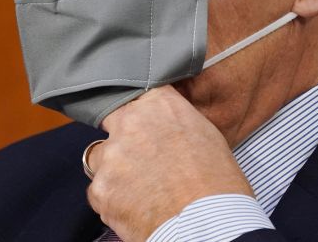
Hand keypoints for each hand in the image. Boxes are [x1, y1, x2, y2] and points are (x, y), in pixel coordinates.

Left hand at [86, 85, 253, 241]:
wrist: (208, 223)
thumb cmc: (218, 182)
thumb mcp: (205, 135)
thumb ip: (175, 122)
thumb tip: (166, 128)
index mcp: (158, 104)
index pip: (137, 94)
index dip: (140, 112)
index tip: (143, 123)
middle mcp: (130, 123)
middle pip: (113, 123)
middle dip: (122, 138)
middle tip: (142, 159)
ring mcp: (112, 156)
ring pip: (101, 158)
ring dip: (115, 170)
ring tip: (142, 190)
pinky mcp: (100, 188)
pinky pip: (99, 191)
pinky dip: (113, 199)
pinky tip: (137, 207)